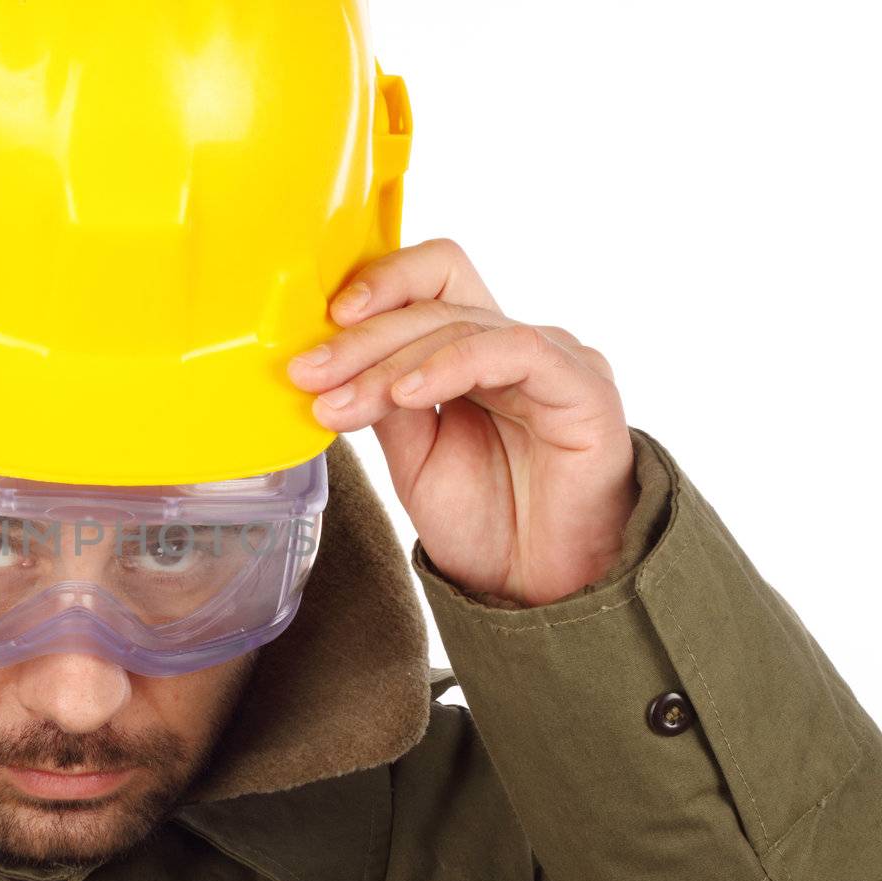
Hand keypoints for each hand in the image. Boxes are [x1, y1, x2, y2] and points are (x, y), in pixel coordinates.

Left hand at [287, 239, 637, 606]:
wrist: (535, 587)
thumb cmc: (486, 522)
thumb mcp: (411, 455)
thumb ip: (382, 401)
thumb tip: (326, 362)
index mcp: (472, 351)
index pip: (428, 282)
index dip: (376, 286)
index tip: (319, 324)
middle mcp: (512, 345)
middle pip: (433, 299)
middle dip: (360, 337)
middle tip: (310, 373)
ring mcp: (552, 360)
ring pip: (459, 323)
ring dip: (389, 361)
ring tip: (344, 402)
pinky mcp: (582, 386)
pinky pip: (514, 349)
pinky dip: (451, 365)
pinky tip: (407, 394)